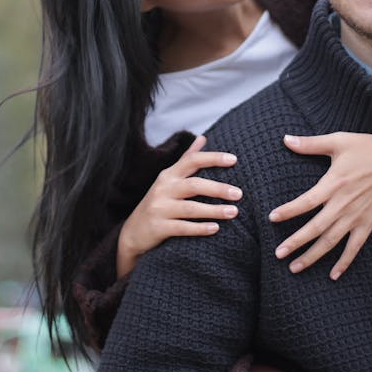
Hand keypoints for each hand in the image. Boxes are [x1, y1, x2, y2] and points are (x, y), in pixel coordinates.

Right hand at [116, 135, 242, 277]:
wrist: (133, 233)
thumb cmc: (159, 202)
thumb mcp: (169, 179)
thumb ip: (186, 159)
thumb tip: (203, 137)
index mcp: (169, 175)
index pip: (192, 160)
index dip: (212, 158)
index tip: (234, 159)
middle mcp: (163, 189)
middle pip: (194, 185)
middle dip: (218, 188)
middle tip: (239, 193)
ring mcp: (159, 208)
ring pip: (190, 208)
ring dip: (213, 210)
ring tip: (234, 212)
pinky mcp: (158, 227)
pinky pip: (182, 227)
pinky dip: (199, 228)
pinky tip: (215, 228)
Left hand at [268, 114, 371, 279]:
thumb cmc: (369, 147)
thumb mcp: (338, 141)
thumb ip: (310, 144)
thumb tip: (285, 139)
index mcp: (334, 183)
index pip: (306, 202)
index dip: (288, 211)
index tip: (272, 218)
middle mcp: (344, 203)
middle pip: (315, 228)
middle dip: (295, 243)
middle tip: (278, 254)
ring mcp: (357, 215)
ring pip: (331, 241)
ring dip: (313, 256)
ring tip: (295, 267)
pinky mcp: (370, 222)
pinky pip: (354, 246)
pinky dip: (344, 262)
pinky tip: (333, 275)